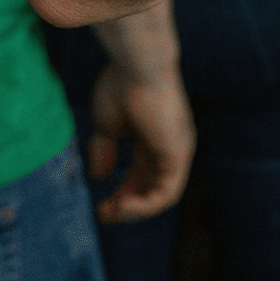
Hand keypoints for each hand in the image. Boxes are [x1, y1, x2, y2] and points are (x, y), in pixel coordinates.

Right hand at [88, 59, 195, 222]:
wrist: (138, 66)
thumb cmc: (121, 86)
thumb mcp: (107, 125)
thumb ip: (104, 149)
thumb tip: (101, 175)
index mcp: (154, 135)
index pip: (142, 173)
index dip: (122, 193)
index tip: (100, 206)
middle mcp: (170, 143)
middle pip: (151, 185)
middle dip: (127, 205)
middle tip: (104, 214)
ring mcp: (177, 148)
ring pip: (162, 194)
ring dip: (136, 211)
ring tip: (112, 214)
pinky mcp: (178, 153)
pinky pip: (167, 193)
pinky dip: (145, 207)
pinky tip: (123, 207)